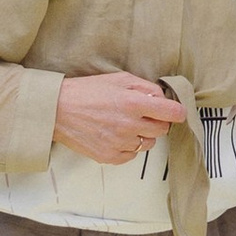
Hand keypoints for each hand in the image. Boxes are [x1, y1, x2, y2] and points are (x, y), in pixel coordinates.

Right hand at [52, 73, 185, 163]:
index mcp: (133, 103)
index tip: (176, 112)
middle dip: (157, 121)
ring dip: (143, 135)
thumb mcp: (119, 79)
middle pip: (162, 130)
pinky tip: (115, 135)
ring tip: (125, 124)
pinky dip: (128, 147)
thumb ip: (145, 87)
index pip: (172, 113)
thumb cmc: (87, 91)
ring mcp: (120, 143)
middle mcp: (129, 125)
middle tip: (143, 115)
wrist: (58, 110)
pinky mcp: (110, 157)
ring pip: (148, 144)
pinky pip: (132, 155)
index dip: (177, 111)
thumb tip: (162, 98)